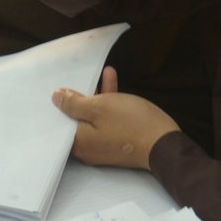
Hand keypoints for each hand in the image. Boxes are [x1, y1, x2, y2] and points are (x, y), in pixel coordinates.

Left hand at [51, 66, 178, 169]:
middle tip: (74, 76)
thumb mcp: (99, 107)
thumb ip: (74, 103)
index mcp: (78, 142)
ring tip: (99, 72)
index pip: (59, 122)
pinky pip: (107, 119)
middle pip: (76, 118)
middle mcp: (87, 148)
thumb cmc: (130, 124)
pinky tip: (111, 78)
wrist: (165, 143)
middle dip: (78, 95)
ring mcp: (103, 145)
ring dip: (97, 94)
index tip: (54, 87)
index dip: (57, 104)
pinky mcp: (117, 141)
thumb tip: (55, 98)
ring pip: (94, 116)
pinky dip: (109, 101)